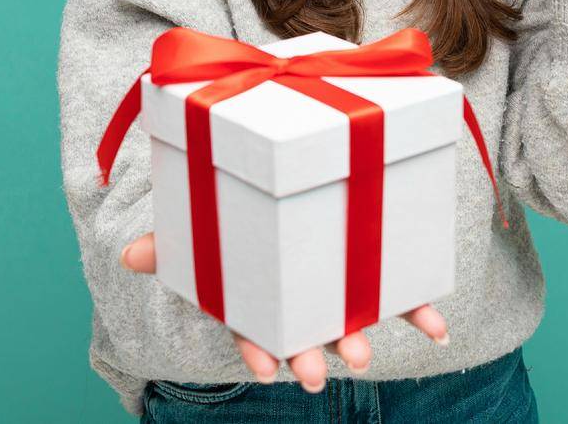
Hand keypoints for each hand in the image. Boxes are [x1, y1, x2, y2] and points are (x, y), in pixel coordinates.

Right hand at [119, 232, 448, 391]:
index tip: (265, 368)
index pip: (254, 329)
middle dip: (309, 353)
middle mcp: (300, 299)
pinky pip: (400, 297)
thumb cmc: (238, 223)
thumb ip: (169, 242)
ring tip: (362, 356)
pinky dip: (420, 313)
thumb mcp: (201, 227)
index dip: (258, 349)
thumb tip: (129, 256)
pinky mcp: (375, 275)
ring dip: (355, 340)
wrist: (293, 193)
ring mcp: (338, 291)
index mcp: (260, 293)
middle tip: (313, 374)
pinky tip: (438, 330)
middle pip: (303, 332)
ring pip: (347, 321)